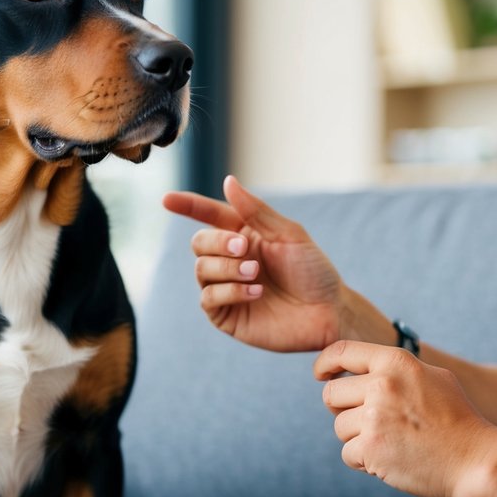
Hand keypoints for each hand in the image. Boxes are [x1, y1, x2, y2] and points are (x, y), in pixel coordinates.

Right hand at [163, 175, 346, 351]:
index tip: (167, 200)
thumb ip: (256, 210)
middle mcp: (231, 260)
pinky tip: (255, 292)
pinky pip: (209, 298)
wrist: (329, 312)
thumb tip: (227, 181)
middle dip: (217, 243)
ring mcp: (227, 288)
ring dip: (226, 268)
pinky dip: (229, 291)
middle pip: (199, 243)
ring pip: (201, 270)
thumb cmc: (314, 271)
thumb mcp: (288, 234)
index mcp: (244, 235)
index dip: (188, 206)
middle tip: (244, 248)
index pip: (209, 216)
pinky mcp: (227, 316)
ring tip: (255, 274)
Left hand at [314, 340, 496, 496]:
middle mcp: (382, 385)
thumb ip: (398, 370)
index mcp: (396, 362)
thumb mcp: (433, 377)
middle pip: (332, 394)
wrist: (476, 460)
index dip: (325, 363)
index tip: (320, 375)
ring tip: (391, 443)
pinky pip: (348, 453)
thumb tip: (362, 368)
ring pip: (339, 426)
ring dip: (358, 438)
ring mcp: (375, 417)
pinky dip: (364, 461)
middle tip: (367, 422)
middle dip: (343, 409)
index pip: (342, 351)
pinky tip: (390, 460)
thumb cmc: (459, 420)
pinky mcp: (372, 450)